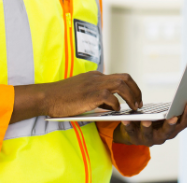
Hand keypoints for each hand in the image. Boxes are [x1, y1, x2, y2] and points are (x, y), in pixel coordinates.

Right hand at [10, 71, 142, 122]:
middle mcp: (97, 77)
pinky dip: (116, 105)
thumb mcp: (81, 92)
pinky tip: (115, 111)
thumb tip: (109, 105)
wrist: (47, 97)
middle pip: (125, 77)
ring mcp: (95, 84)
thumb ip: (95, 95)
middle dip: (136, 89)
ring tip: (134, 108)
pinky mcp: (91, 94)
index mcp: (95, 76)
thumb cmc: (61, 98)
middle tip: (139, 103)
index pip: (118, 77)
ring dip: (131, 96)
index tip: (134, 98)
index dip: (129, 87)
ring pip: (122, 84)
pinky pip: (111, 98)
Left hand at [112, 102, 186, 146]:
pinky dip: (128, 126)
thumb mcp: (170, 118)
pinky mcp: (134, 138)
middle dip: (171, 124)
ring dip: (147, 128)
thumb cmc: (155, 123)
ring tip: (146, 121)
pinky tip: (126, 119)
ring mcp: (148, 139)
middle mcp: (162, 137)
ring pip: (148, 135)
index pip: (183, 124)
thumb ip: (184, 115)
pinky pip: (131, 132)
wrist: (135, 132)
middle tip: (173, 117)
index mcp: (172, 131)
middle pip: (168, 132)